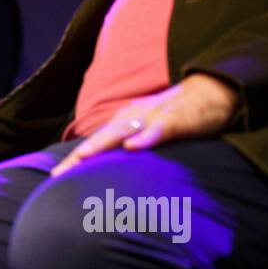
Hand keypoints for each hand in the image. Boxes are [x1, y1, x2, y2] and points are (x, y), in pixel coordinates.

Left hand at [49, 73, 238, 176]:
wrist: (213, 90)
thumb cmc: (180, 115)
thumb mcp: (151, 131)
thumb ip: (134, 146)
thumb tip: (118, 169)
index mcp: (127, 122)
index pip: (96, 143)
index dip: (75, 160)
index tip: (54, 178)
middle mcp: (134, 118)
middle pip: (100, 138)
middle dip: (78, 156)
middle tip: (57, 175)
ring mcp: (154, 117)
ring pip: (123, 131)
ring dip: (102, 145)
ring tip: (82, 159)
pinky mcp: (176, 119)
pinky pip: (159, 128)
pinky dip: (145, 136)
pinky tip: (133, 147)